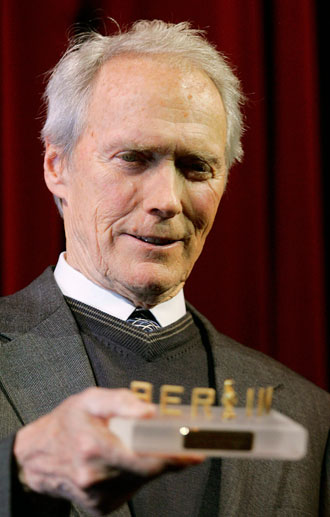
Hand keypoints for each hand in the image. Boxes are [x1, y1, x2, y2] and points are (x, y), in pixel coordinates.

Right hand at [14, 387, 202, 514]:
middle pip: (147, 472)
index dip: (174, 457)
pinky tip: (121, 461)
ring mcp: (96, 497)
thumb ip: (121, 401)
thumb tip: (150, 412)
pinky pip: (129, 490)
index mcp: (93, 448)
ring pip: (140, 482)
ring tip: (134, 445)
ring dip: (147, 464)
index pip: (145, 460)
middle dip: (165, 456)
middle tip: (178, 443)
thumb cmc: (66, 423)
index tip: (195, 452)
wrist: (37, 456)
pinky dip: (134, 475)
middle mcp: (94, 477)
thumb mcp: (90, 399)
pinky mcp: (99, 508)